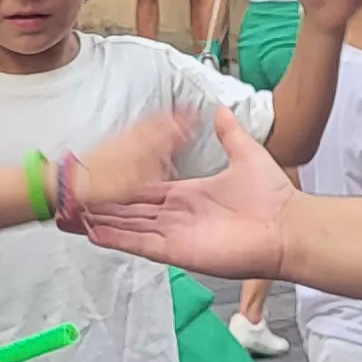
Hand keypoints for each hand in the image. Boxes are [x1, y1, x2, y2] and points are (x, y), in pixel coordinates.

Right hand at [77, 116, 295, 278]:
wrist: (289, 225)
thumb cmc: (272, 196)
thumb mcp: (245, 153)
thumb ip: (228, 134)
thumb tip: (221, 109)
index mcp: (188, 195)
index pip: (146, 192)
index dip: (122, 188)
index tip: (100, 182)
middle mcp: (178, 217)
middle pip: (130, 212)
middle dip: (102, 208)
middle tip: (73, 202)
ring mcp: (176, 235)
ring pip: (130, 227)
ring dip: (102, 222)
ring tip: (72, 217)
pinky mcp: (179, 252)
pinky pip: (142, 245)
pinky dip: (118, 239)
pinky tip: (95, 232)